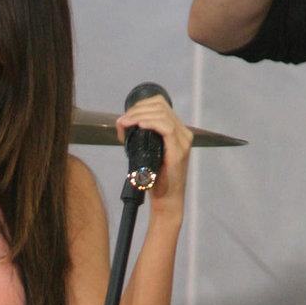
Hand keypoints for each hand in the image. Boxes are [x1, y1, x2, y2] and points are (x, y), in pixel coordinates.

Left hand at [115, 94, 192, 215]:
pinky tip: (141, 125)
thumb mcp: (147, 152)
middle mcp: (182, 133)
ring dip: (140, 116)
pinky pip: (167, 129)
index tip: (126, 115)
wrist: (166, 199)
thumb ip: (142, 137)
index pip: (161, 105)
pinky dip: (152, 124)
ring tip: (126, 123)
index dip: (142, 105)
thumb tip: (123, 124)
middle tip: (123, 121)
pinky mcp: (179, 151)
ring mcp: (183, 141)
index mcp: (176, 131)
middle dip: (137, 110)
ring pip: (163, 115)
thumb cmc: (156, 178)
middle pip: (160, 107)